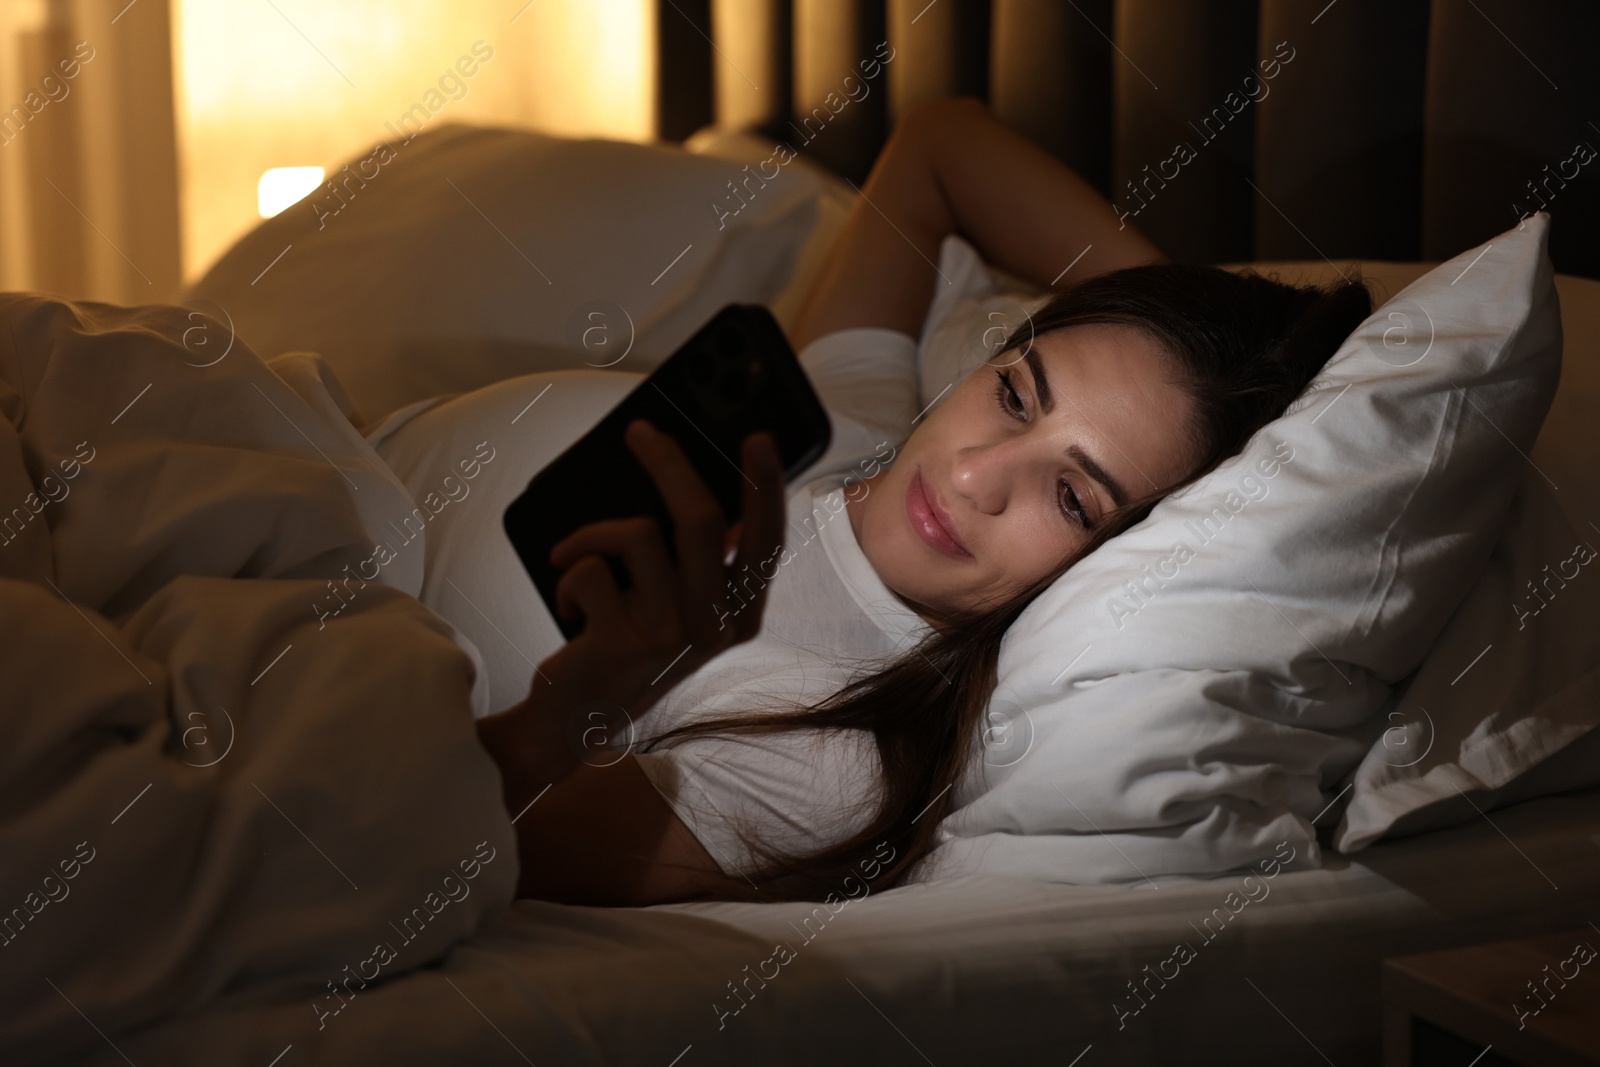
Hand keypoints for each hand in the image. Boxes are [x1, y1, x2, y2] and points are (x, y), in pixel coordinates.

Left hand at [539, 419, 785, 721]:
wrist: (576, 720)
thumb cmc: (627, 651)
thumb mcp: (679, 613)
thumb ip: (702, 566)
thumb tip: (700, 491)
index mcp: (740, 617)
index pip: (767, 542)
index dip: (765, 487)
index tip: (758, 438)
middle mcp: (714, 628)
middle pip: (702, 521)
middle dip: (668, 464)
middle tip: (641, 433)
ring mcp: (669, 637)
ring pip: (639, 535)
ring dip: (594, 534)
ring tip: (573, 556)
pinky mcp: (621, 643)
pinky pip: (593, 568)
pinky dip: (568, 572)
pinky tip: (568, 602)